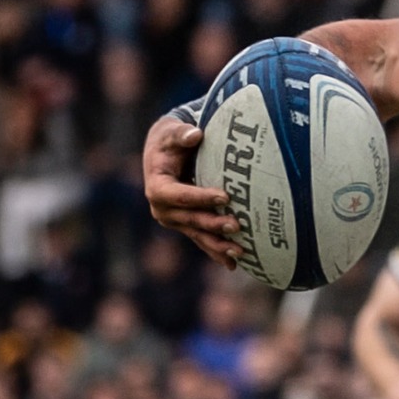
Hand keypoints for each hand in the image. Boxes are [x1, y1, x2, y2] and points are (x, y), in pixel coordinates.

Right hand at [142, 114, 243, 268]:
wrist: (166, 155)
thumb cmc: (172, 141)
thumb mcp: (173, 133)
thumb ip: (181, 134)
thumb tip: (195, 134)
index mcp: (157, 186)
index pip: (177, 195)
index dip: (199, 197)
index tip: (224, 196)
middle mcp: (163, 208)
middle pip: (190, 219)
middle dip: (213, 224)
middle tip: (237, 225)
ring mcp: (176, 221)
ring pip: (198, 235)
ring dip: (218, 245)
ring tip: (240, 252)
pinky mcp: (188, 227)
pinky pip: (203, 241)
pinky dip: (217, 252)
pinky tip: (234, 265)